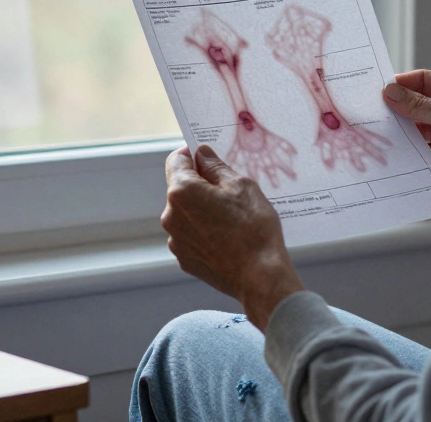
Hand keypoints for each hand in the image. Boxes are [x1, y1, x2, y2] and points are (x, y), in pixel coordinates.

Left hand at [162, 146, 305, 329]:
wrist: (260, 276)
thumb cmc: (253, 228)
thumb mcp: (241, 185)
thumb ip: (215, 166)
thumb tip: (201, 154)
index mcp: (182, 192)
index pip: (176, 160)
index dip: (192, 155)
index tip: (207, 158)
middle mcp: (171, 215)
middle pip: (181, 188)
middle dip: (201, 185)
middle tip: (230, 191)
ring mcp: (176, 240)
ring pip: (186, 213)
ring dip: (202, 209)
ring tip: (232, 218)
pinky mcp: (184, 259)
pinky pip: (191, 235)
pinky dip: (204, 231)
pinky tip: (228, 237)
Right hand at [383, 70, 430, 211]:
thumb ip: (419, 106)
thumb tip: (392, 92)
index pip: (426, 80)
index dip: (403, 84)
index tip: (380, 90)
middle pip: (419, 103)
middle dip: (399, 107)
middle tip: (375, 110)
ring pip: (418, 126)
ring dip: (403, 129)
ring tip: (381, 130)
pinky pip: (422, 147)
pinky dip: (409, 148)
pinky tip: (395, 148)